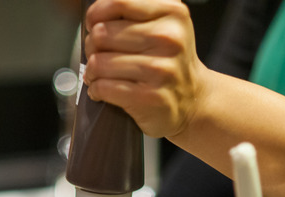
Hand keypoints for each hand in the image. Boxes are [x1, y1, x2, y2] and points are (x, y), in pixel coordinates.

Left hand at [83, 0, 207, 138]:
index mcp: (172, 13)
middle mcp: (169, 38)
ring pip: (99, 62)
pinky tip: (102, 91)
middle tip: (98, 54)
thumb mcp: (163, 24)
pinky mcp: (150, 96)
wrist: (193, 99)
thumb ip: (134, 11)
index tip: (94, 25)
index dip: (96, 14)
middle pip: (102, 34)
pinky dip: (96, 90)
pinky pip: (104, 87)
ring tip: (98, 74)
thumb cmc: (168, 60)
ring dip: (92, 71)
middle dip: (92, 46)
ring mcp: (161, 69)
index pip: (118, 2)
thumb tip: (94, 15)